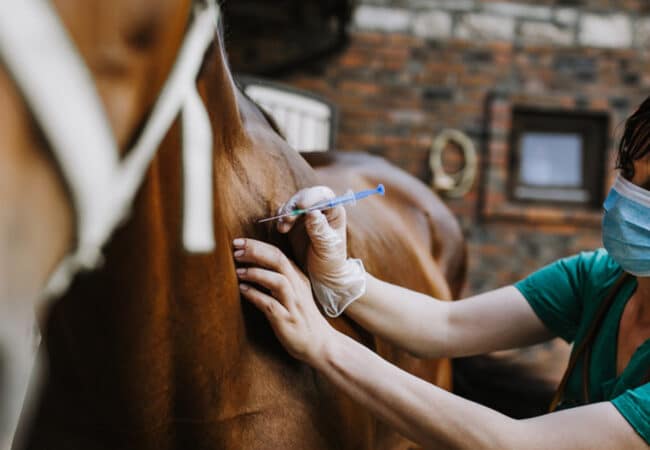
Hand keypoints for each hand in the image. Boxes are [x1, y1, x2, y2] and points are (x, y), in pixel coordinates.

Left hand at [233, 238, 336, 364]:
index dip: (258, 246)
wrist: (320, 344)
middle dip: (256, 252)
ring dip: (256, 273)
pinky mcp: (287, 320)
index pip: (279, 254)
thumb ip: (278, 280)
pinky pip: (271, 304)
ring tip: (238, 271)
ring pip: (277, 281)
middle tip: (236, 248)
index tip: (239, 242)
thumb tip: (253, 267)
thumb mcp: (294, 294)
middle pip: (278, 261)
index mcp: (298, 279)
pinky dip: (256, 295)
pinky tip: (243, 290)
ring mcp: (293, 304)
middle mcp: (297, 288)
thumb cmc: (303, 318)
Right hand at [276, 187, 365, 316]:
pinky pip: (285, 214)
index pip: (323, 195)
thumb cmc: (331, 261)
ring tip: (283, 228)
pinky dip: (281, 219)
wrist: (322, 275)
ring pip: (293, 204)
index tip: (301, 207)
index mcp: (334, 211)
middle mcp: (320, 209)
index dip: (311, 197)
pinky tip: (281, 229)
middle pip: (305, 197)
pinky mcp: (294, 223)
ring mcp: (306, 215)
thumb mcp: (327, 247)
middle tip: (287, 219)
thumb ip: (320, 230)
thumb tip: (312, 212)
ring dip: (285, 213)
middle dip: (294, 205)